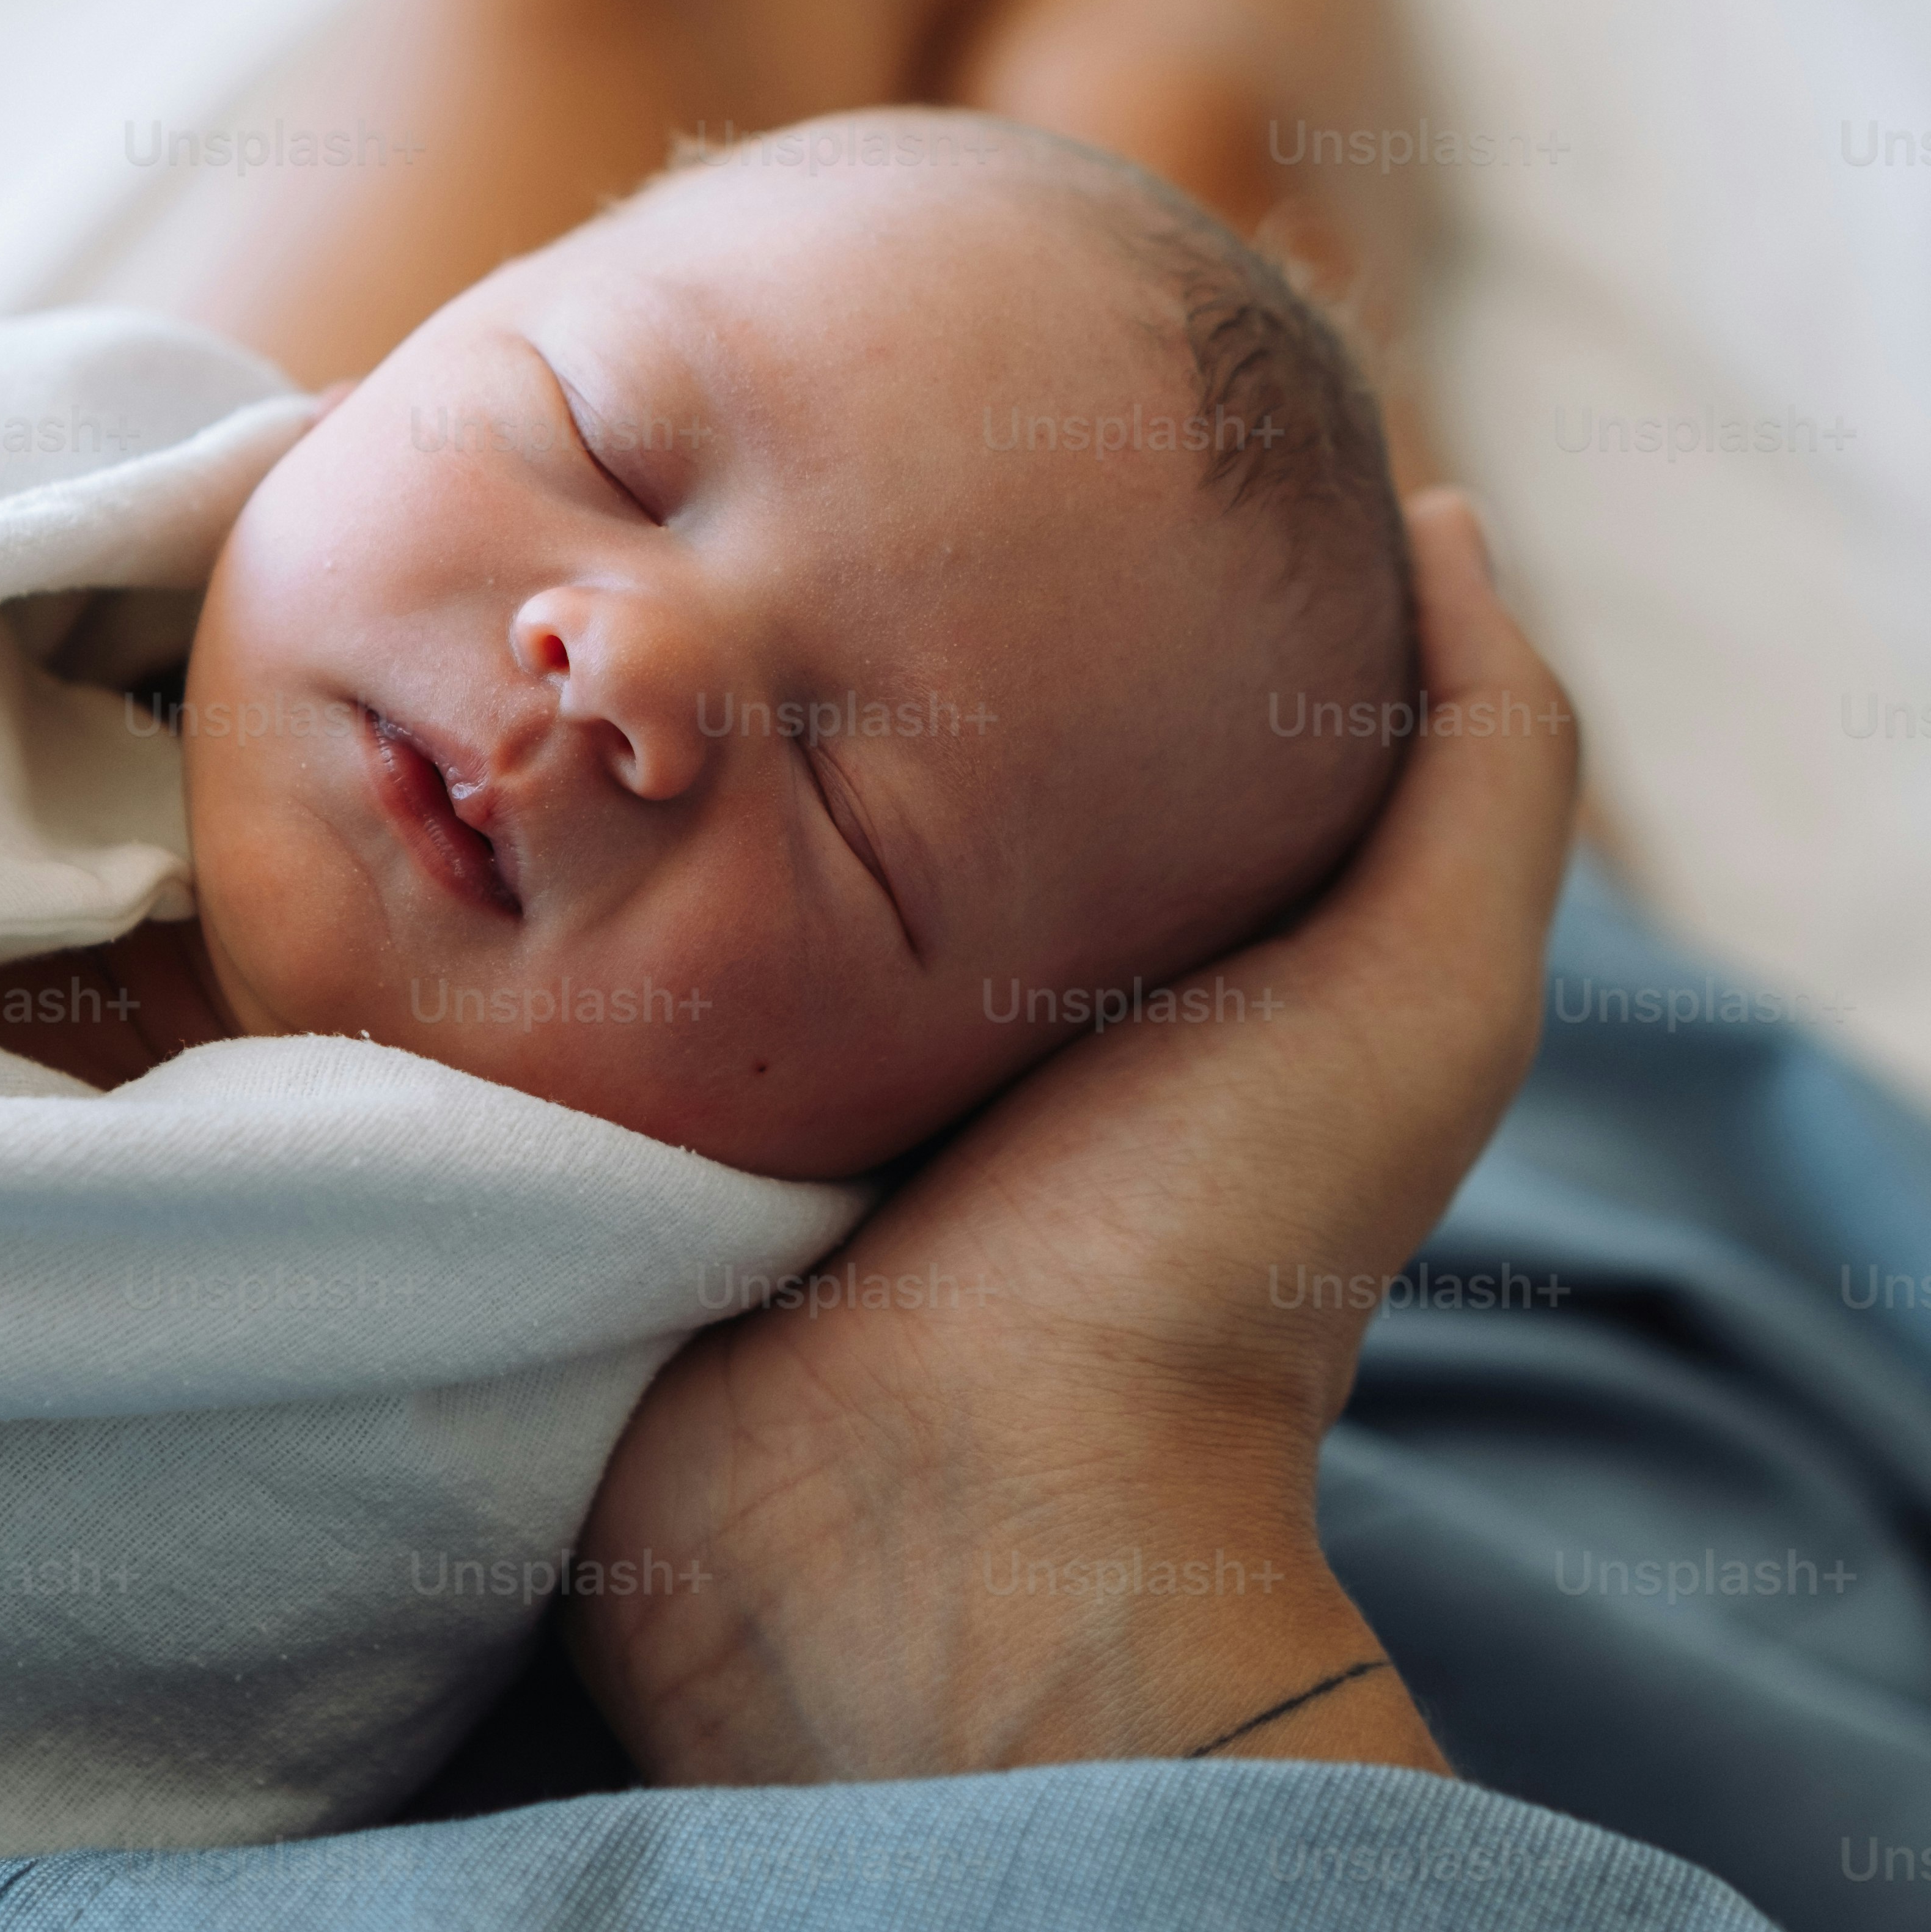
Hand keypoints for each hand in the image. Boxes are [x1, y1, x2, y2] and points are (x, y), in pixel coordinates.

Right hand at [567, 492, 1577, 1787]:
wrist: (957, 1545)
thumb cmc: (1208, 1269)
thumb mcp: (1417, 997)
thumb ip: (1480, 763)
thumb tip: (1437, 513)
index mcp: (1082, 960)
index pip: (1029, 702)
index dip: (988, 559)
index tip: (928, 386)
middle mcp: (905, 1012)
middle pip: (828, 761)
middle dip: (768, 635)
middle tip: (673, 452)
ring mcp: (729, 1085)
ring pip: (656, 853)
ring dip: (604, 749)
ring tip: (533, 567)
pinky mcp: (588, 1148)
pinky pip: (528, 981)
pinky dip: (504, 891)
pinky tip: (450, 733)